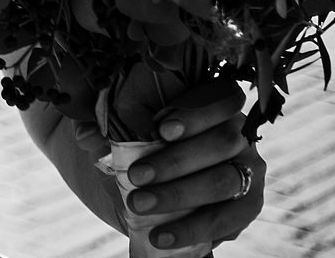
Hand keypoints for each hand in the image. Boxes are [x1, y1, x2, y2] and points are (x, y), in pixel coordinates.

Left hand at [112, 79, 266, 251]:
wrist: (151, 184)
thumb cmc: (143, 143)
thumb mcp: (131, 125)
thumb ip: (117, 123)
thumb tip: (86, 134)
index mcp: (217, 104)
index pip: (221, 98)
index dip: (196, 113)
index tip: (161, 130)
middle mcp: (240, 135)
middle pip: (222, 142)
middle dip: (176, 161)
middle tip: (136, 177)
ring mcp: (248, 171)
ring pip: (223, 181)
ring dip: (179, 196)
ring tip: (139, 206)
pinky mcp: (247, 207)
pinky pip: (228, 219)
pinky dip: (193, 229)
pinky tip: (163, 236)